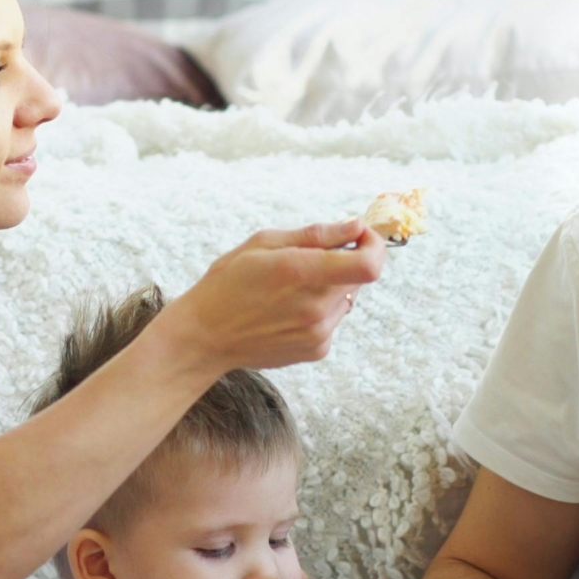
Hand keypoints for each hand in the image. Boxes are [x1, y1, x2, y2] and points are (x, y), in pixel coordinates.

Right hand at [159, 221, 385, 374]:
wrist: (204, 337)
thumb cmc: (227, 284)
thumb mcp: (263, 243)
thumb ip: (316, 235)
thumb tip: (355, 227)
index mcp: (302, 273)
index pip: (369, 264)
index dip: (374, 246)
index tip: (361, 237)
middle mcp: (315, 307)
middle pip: (358, 278)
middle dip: (344, 263)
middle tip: (307, 261)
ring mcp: (318, 333)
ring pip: (346, 299)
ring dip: (329, 288)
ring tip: (289, 290)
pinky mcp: (317, 350)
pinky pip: (333, 320)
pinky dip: (319, 311)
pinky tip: (286, 311)